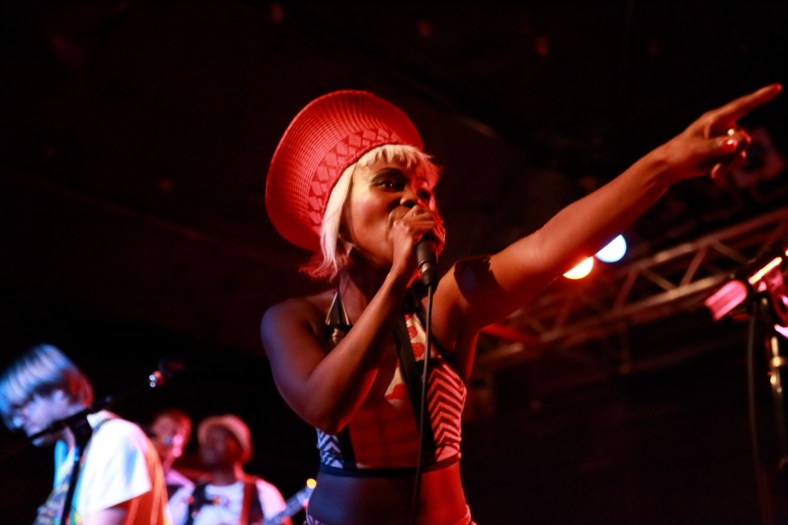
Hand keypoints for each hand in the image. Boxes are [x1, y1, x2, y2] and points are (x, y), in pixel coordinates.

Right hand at [390, 205, 442, 277]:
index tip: (439, 223)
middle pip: (424, 212)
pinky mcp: (410, 233)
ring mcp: (404, 226)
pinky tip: (439, 242)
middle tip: (442, 231)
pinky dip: (437, 235)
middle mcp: (400, 222)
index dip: (430, 214)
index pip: (417, 209)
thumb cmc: (409, 259)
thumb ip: (420, 230)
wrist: (401, 271)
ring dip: (438, 230)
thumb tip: (437, 221)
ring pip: (429, 220)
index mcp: (399, 223)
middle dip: (436, 220)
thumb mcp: (413, 241)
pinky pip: (430, 228)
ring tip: (441, 240)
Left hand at [660, 83, 780, 183]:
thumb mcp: (696, 150)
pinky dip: (727, 168)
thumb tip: (734, 145)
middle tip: (717, 167)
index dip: (760, 96)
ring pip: (741, 151)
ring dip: (729, 164)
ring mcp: (726, 138)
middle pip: (744, 138)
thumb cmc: (680, 153)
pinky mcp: (726, 151)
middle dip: (733, 154)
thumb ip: (716, 146)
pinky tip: (714, 175)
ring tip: (713, 172)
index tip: (778, 87)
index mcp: (716, 119)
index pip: (742, 105)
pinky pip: (738, 159)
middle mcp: (724, 126)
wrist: (672, 165)